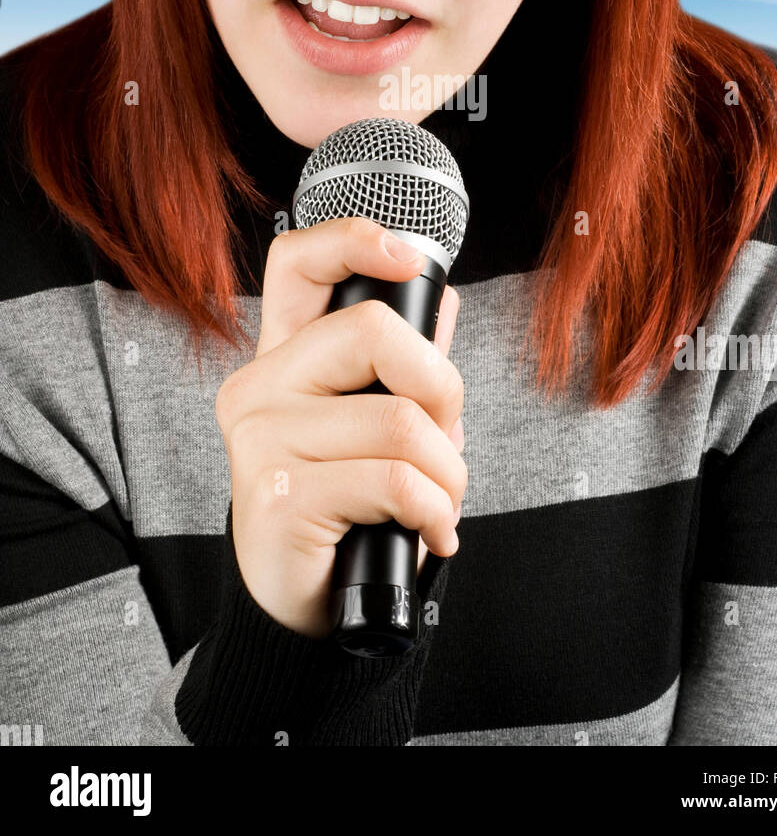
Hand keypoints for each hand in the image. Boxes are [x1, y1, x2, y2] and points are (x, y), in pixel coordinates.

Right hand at [214, 217, 464, 637]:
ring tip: (441, 502)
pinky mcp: (278, 496)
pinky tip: (432, 532)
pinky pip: (396, 481)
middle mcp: (259, 387)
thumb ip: (400, 366)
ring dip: (448, 474)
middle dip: (443, 388)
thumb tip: (443, 301)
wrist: (302, 606)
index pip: (297, 262)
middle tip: (448, 440)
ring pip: (400, 421)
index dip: (355, 240)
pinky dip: (436, 511)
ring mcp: (261, 440)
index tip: (409, 259)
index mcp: (282, 358)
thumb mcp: (369, 427)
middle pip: (374, 331)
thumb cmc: (345, 507)